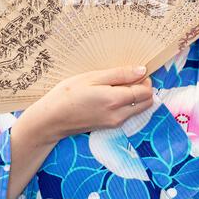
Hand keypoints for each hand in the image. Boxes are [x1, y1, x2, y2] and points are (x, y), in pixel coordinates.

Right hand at [21, 65, 152, 144]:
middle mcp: (119, 115)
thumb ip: (120, 74)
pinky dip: (127, 104)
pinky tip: (111, 95)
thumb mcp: (93, 77)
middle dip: (144, 89)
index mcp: (115, 100)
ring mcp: (115, 124)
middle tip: (129, 77)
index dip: (145, 80)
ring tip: (117, 85)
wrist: (51, 119)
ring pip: (139, 109)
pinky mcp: (110, 127)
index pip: (146, 92)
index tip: (136, 71)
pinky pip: (128, 114)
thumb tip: (142, 70)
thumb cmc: (68, 94)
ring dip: (136, 97)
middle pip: (147, 103)